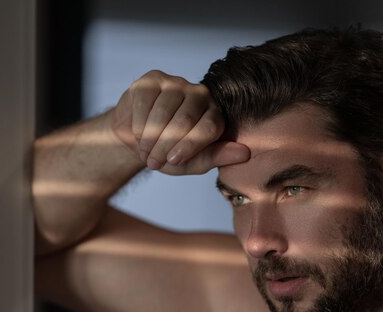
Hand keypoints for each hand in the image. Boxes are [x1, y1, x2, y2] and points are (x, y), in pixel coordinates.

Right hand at [110, 70, 249, 174]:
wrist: (137, 140)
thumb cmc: (168, 153)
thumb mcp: (193, 162)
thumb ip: (216, 158)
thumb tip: (245, 154)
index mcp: (215, 114)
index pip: (209, 127)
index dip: (190, 146)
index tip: (173, 161)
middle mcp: (200, 94)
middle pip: (185, 119)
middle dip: (166, 145)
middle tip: (154, 162)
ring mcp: (176, 83)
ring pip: (163, 111)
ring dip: (150, 137)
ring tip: (145, 152)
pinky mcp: (153, 79)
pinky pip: (145, 102)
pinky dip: (138, 124)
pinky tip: (137, 134)